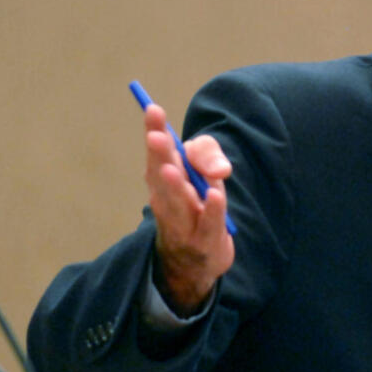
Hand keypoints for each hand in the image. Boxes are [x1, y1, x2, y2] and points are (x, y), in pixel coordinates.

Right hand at [143, 103, 234, 313]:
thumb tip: (218, 167)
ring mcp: (183, 223)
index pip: (158, 153)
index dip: (155, 131)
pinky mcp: (205, 240)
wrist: (198, 261)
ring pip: (178, 203)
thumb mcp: (204, 175)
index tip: (153, 110)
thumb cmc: (198, 207)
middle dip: (160, 156)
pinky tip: (216, 196)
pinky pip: (209, 223)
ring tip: (171, 170)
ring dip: (175, 187)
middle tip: (156, 136)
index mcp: (164, 178)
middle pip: (162, 175)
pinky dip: (212, 211)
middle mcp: (167, 199)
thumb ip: (207, 157)